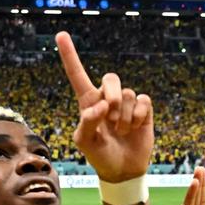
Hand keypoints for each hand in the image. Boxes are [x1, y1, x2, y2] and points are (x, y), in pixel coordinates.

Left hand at [57, 32, 154, 181]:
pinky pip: (144, 100)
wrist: (122, 170)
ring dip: (125, 116)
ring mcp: (127, 103)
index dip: (69, 54)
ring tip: (121, 131)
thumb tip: (102, 105)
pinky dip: (139, 116)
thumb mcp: (84, 142)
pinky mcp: (144, 110)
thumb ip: (87, 122)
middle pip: (111, 78)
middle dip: (113, 96)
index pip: (77, 74)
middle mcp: (107, 98)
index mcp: (88, 102)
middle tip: (111, 118)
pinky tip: (135, 128)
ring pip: (129, 94)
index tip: (60, 34)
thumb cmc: (99, 155)